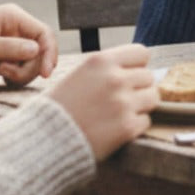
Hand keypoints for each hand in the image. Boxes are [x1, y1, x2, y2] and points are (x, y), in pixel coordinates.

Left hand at [0, 5, 56, 85]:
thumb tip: (37, 50)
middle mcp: (15, 28)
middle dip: (29, 67)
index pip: (44, 33)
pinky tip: (0, 78)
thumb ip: (8, 48)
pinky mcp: (6, 56)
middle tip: (4, 75)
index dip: (49, 53)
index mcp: (12, 17)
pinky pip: (23, 68)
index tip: (46, 74)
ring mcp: (11, 43)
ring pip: (33, 62)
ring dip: (21, 73)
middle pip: (41, 51)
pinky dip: (16, 77)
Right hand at [45, 44, 158, 159]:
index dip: (137, 65)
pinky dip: (134, 126)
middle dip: (138, 88)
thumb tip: (140, 67)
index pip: (142, 53)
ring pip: (153, 97)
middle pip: (149, 77)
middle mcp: (115, 79)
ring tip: (119, 114)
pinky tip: (114, 129)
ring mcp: (123, 103)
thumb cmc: (58, 108)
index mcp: (101, 61)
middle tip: (119, 100)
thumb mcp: (79, 75)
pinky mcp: (127, 127)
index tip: (130, 76)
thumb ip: (107, 69)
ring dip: (140, 106)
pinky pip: (146, 121)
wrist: (42, 142)